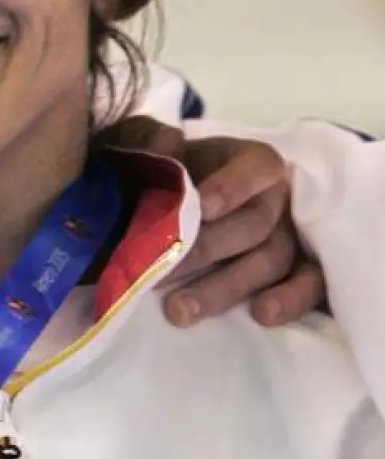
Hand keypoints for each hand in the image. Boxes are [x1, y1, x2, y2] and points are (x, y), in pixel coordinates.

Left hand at [96, 117, 325, 327]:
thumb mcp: (148, 149)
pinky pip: (309, 286)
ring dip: (226, 288)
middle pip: (255, 224)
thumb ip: (151, 142)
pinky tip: (261, 316)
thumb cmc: (163, 174)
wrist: (164, 208)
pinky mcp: (296, 271)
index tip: (200, 208)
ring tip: (179, 311)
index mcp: (248, 160)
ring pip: (271, 261)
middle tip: (158, 273)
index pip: (254, 167)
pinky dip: (290, 300)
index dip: (232, 187)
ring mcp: (290, 235)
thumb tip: (166, 144)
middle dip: (205, 250)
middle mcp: (276, 197)